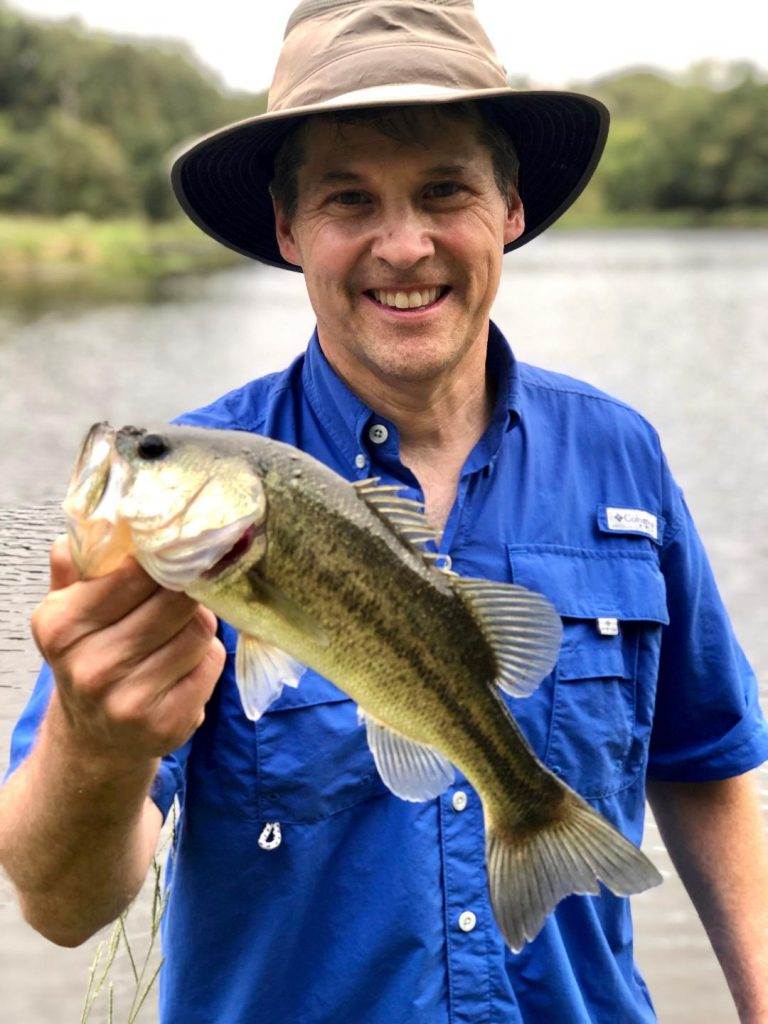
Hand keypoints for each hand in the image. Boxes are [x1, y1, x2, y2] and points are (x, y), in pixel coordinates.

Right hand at [30, 535, 225, 764]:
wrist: (96, 739)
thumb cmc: (89, 657)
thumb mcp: (68, 612)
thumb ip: (78, 566)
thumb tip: (99, 518)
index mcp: (62, 627)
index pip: (134, 574)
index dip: (166, 557)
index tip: (182, 547)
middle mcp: (92, 667)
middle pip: (175, 601)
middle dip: (189, 589)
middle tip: (191, 584)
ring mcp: (130, 701)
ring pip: (199, 631)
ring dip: (199, 624)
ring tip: (181, 628)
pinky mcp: (168, 724)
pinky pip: (212, 664)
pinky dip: (208, 656)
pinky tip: (186, 662)